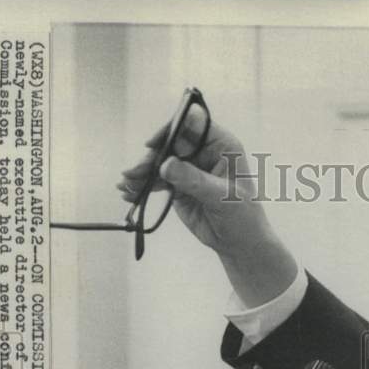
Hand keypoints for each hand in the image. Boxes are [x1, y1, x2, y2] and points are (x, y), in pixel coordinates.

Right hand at [118, 111, 296, 305]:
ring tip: (126, 187)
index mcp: (222, 146)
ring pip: (160, 162)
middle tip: (133, 174)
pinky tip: (129, 194)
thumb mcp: (222, 198)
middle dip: (150, 158)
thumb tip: (166, 165)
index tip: (153, 145)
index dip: (172, 130)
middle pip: (170, 144)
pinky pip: (156, 180)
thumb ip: (195, 180)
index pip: (193, 125)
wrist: (239, 242)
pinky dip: (142, 186)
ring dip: (141, 173)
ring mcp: (189, 167)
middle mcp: (204, 152)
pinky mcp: (178, 184)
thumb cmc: (242, 217)